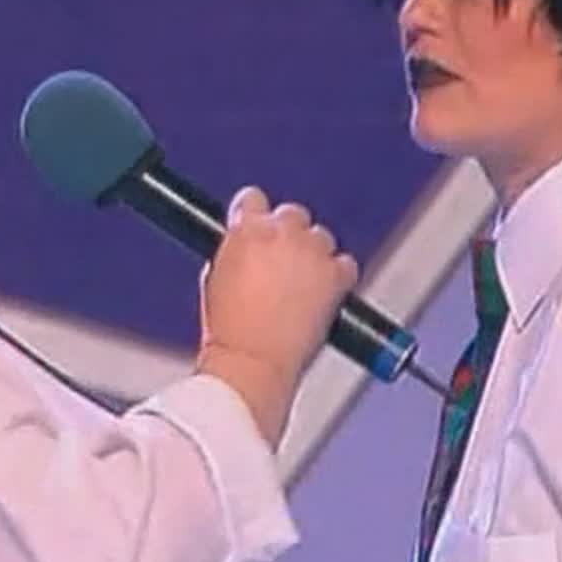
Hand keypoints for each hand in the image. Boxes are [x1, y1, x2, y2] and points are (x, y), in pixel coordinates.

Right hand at [196, 186, 358, 447]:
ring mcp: (312, 253)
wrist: (252, 361)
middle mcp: (282, 233)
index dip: (257, 216)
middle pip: (292, 214)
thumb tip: (247, 249)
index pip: (253, 199)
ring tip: (304, 284)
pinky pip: (346, 264)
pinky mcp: (335, 276)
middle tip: (284, 264)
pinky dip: (338, 276)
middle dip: (289, 235)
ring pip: (321, 237)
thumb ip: (235, 252)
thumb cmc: (229, 331)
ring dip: (314, 255)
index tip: (260, 227)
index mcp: (247, 230)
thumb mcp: (215, 279)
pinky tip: (326, 294)